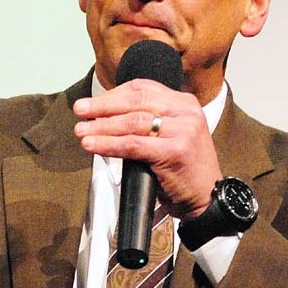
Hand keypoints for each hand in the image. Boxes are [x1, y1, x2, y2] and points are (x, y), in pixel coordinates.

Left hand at [73, 78, 220, 219]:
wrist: (207, 199)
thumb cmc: (183, 169)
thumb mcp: (169, 134)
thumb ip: (147, 121)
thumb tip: (103, 116)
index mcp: (184, 103)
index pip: (142, 88)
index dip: (113, 94)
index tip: (92, 103)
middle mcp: (186, 112)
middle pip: (135, 101)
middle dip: (102, 106)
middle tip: (80, 110)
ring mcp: (183, 130)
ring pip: (132, 122)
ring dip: (101, 126)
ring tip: (81, 131)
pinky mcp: (175, 151)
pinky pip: (133, 145)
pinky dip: (108, 144)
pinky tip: (92, 145)